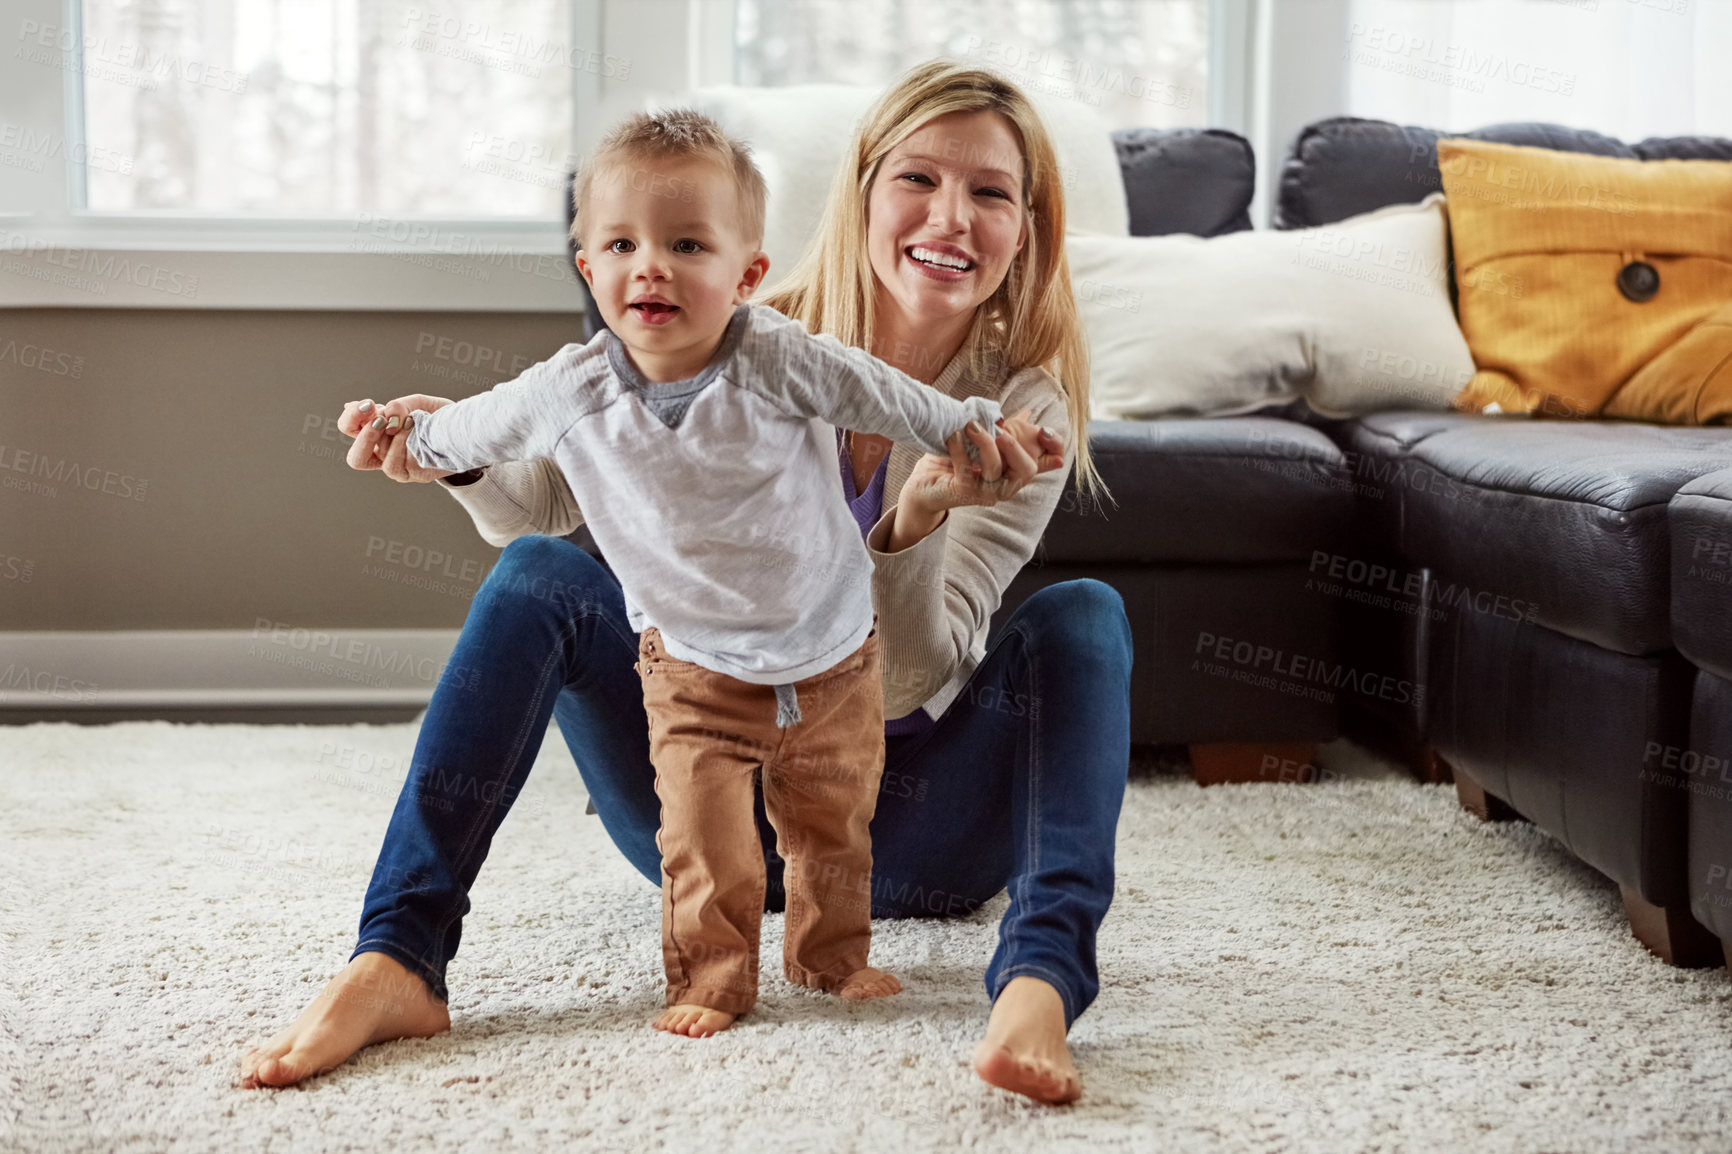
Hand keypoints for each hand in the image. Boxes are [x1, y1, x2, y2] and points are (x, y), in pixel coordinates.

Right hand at [337, 395, 456, 483]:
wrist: (468, 430)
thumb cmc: (439, 417)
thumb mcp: (417, 403)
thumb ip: (398, 406)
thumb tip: (382, 414)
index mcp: (377, 433)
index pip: (349, 428)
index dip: (351, 417)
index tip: (368, 404)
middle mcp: (384, 453)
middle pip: (356, 458)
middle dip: (365, 437)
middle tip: (379, 419)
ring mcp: (399, 468)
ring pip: (381, 457)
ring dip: (394, 434)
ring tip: (412, 421)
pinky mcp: (415, 475)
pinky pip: (397, 463)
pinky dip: (405, 443)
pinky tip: (418, 431)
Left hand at [900, 407, 1064, 516]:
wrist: (924, 484)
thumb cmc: (955, 461)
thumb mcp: (985, 439)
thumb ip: (1007, 430)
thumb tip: (1029, 413)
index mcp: (1014, 470)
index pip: (1046, 462)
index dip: (1055, 447)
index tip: (1044, 430)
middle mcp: (1005, 484)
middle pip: (1028, 470)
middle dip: (1015, 447)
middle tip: (1000, 430)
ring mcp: (985, 492)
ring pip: (995, 469)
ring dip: (983, 442)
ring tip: (969, 425)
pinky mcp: (964, 493)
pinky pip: (966, 471)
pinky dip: (959, 449)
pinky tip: (953, 436)